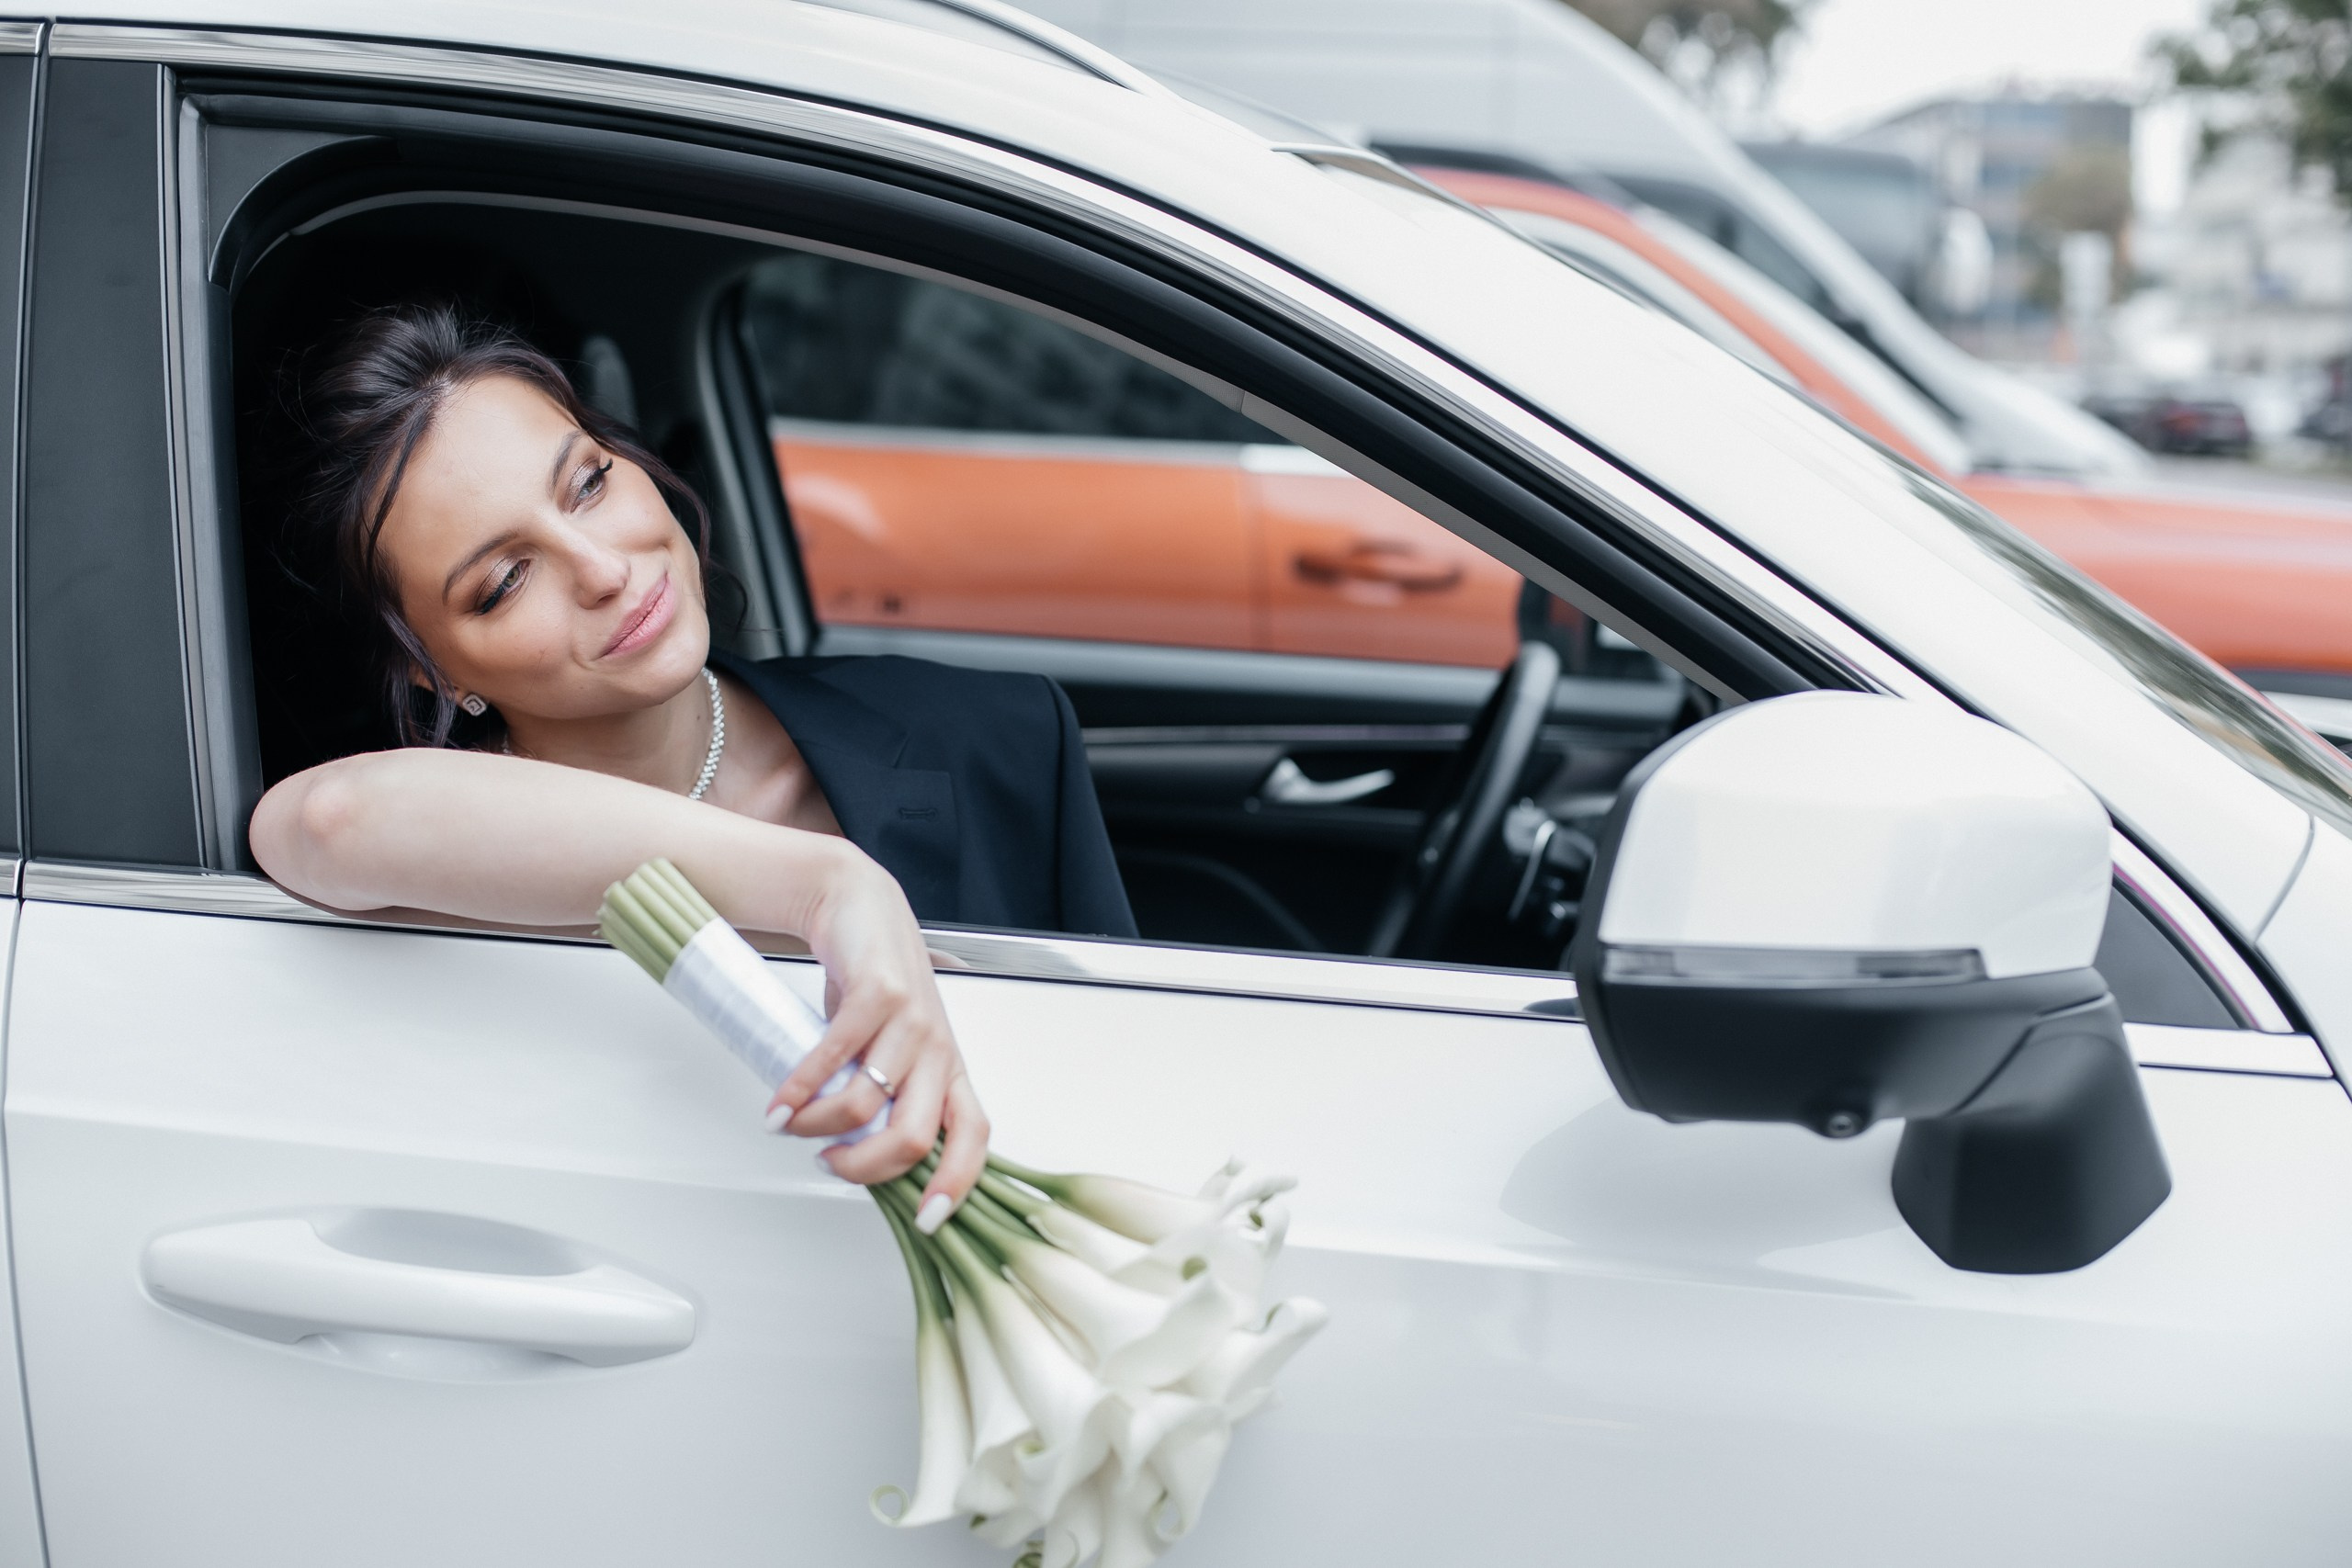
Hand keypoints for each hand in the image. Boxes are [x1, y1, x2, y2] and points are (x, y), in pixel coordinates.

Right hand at [764, 847, 987, 1228]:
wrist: (856, 905)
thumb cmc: (871, 985)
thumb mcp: (885, 1051)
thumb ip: (877, 1100)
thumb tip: (852, 1159)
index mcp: (948, 1071)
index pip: (973, 1138)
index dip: (956, 1185)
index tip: (925, 1222)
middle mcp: (937, 1050)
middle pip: (915, 1137)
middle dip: (864, 1169)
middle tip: (829, 1165)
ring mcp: (912, 1021)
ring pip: (867, 1104)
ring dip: (818, 1128)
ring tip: (791, 1126)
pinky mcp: (879, 993)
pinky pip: (835, 1059)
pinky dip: (799, 1090)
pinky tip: (779, 1104)